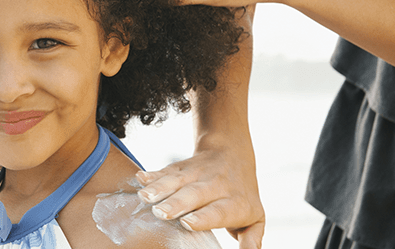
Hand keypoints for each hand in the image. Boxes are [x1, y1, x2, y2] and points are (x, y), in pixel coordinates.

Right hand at [135, 137, 264, 248]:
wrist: (233, 154)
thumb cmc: (241, 197)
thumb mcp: (254, 219)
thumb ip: (251, 241)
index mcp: (233, 203)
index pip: (218, 211)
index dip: (203, 217)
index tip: (187, 223)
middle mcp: (215, 186)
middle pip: (194, 194)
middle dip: (176, 203)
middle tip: (161, 213)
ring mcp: (196, 174)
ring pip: (177, 181)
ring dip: (160, 188)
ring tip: (145, 197)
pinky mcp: (181, 168)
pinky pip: (166, 171)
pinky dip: (152, 175)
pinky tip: (140, 178)